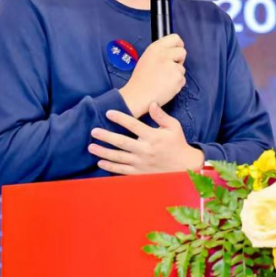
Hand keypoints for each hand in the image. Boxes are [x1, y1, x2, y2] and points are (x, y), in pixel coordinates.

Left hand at [88, 103, 204, 175]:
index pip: (133, 125)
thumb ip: (161, 115)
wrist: (184, 167)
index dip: (120, 118)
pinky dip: (111, 167)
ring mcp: (141, 163)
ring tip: (91, 147)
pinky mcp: (140, 173)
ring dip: (104, 152)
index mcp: (153, 136)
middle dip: (106, 136)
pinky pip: (122, 170)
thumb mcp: (174, 127)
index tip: (108, 113)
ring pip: (119, 157)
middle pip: (122, 142)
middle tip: (93, 132)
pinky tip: (100, 162)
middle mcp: (145, 150)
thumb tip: (151, 103)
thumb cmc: (177, 144)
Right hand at [119, 34, 185, 117]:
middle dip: (179, 60)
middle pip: (182, 52)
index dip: (178, 45)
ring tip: (163, 80)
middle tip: (169, 68)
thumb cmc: (140, 80)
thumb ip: (160, 53)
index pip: (175, 38)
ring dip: (176, 74)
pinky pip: (182, 79)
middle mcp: (164, 55)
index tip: (176, 51)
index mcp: (155, 48)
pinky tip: (166, 87)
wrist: (138, 96)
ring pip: (182, 68)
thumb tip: (173, 51)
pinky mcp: (177, 78)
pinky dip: (177, 84)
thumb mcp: (147, 58)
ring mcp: (172, 66)